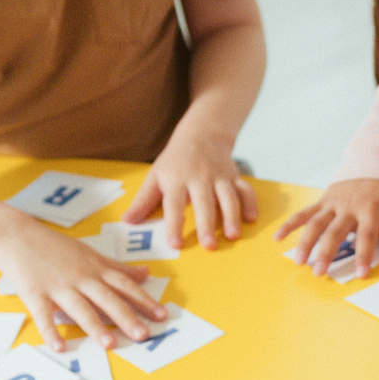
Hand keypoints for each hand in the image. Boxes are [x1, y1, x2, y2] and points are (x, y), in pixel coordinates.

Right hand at [0, 214, 166, 351]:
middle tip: (144, 335)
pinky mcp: (34, 293)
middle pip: (108, 299)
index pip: (126, 286)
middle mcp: (81, 278)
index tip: (162, 315)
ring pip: (80, 308)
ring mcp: (58, 286)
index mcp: (96, 269)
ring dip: (95, 327)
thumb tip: (147, 272)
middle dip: (127, 317)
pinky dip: (50, 331)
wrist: (15, 234)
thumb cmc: (56, 246)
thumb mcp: (91, 253)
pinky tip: (60, 348)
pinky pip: (43, 315)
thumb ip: (118, 267)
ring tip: (111, 344)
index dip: (145, 300)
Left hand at [124, 124, 257, 251]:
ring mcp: (219, 177)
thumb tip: (127, 221)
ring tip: (233, 236)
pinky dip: (250, 203)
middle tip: (209, 245)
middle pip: (203, 204)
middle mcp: (199, 178)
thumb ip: (143, 201)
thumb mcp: (155, 176)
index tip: (175, 244)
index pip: (173, 205)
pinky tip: (251, 218)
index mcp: (176, 180)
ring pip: (227, 197)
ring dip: (231, 217)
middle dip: (207, 225)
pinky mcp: (234, 177)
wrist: (202, 133)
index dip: (174, 225)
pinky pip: (245, 190)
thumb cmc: (175, 160)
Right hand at [274, 178, 378, 278]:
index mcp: (370, 208)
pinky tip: (278, 238)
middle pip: (334, 232)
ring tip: (299, 262)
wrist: (374, 158)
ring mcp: (333, 203)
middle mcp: (348, 206)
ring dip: (305, 243)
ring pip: (315, 224)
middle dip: (325, 254)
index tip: (360, 274)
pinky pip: (304, 212)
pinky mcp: (323, 200)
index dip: (363, 256)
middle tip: (319, 273)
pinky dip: (290, 224)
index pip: (366, 236)